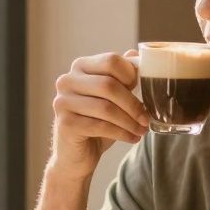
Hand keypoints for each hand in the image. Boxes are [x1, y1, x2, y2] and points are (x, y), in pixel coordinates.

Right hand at [48, 50, 147, 179]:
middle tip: (147, 119)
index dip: (132, 75)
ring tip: (142, 130)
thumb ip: (123, 76)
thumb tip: (137, 54)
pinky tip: (132, 138)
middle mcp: (67, 80)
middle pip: (109, 85)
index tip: (144, 91)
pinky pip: (100, 126)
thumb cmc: (97, 121)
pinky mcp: (65, 123)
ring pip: (106, 108)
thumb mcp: (112, 97)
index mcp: (80, 66)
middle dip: (133, 104)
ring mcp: (63, 102)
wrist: (76, 155)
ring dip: (129, 122)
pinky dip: (121, 133)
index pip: (111, 61)